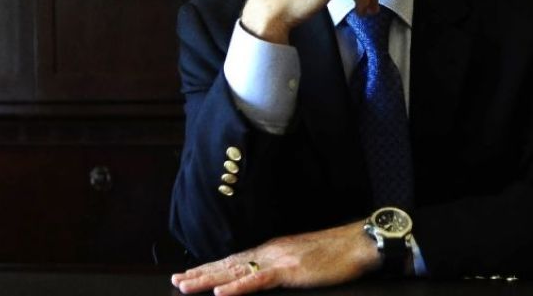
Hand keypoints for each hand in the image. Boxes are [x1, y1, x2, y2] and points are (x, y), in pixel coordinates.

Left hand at [170, 220, 379, 295]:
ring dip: (209, 280)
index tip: (189, 274)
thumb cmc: (335, 254)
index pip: (234, 261)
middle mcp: (269, 252)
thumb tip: (264, 277)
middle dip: (201, 273)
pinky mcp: (290, 270)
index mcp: (272, 250)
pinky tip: (222, 293)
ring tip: (186, 285)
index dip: (210, 268)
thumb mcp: (302, 260)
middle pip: (228, 265)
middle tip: (175, 280)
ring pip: (236, 271)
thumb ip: (281, 268)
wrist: (357, 242)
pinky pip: (259, 280)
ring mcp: (278, 260)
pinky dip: (239, 288)